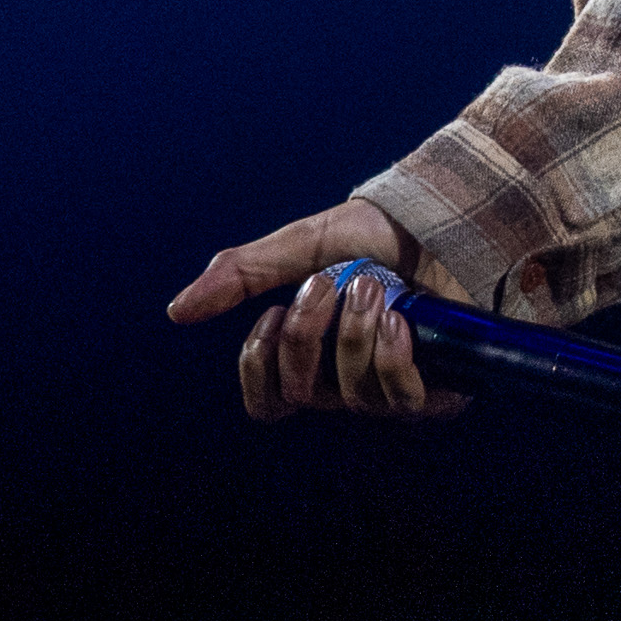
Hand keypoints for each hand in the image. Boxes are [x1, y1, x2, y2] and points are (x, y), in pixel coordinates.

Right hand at [166, 199, 469, 425]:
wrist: (443, 218)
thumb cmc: (374, 237)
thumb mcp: (301, 246)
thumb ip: (242, 273)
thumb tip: (178, 310)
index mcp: (312, 356)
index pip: (266, 402)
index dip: (259, 368)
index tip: (272, 317)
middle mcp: (346, 382)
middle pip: (301, 395)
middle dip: (306, 335)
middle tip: (327, 284)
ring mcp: (389, 390)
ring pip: (351, 395)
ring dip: (354, 333)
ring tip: (372, 286)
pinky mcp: (434, 391)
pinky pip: (400, 398)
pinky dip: (392, 355)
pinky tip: (398, 318)